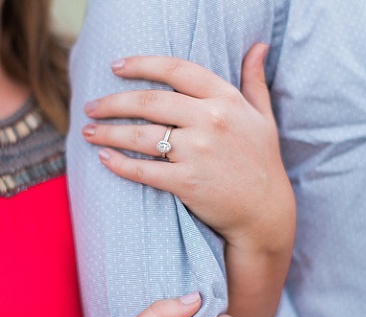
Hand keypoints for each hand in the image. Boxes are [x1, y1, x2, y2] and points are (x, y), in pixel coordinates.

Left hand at [81, 44, 292, 252]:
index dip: (141, 65)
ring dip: (108, 132)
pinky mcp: (188, 183)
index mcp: (226, 100)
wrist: (266, 211)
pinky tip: (105, 158)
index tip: (116, 67)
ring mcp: (199, 153)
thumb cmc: (263, 162)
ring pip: (141, 136)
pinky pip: (144, 170)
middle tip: (91, 106)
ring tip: (89, 131)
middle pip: (149, 102)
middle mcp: (212, 121)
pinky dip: (119, 164)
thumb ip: (255, 80)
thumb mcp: (263, 117)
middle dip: (113, 102)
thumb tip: (258, 47)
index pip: (176, 71)